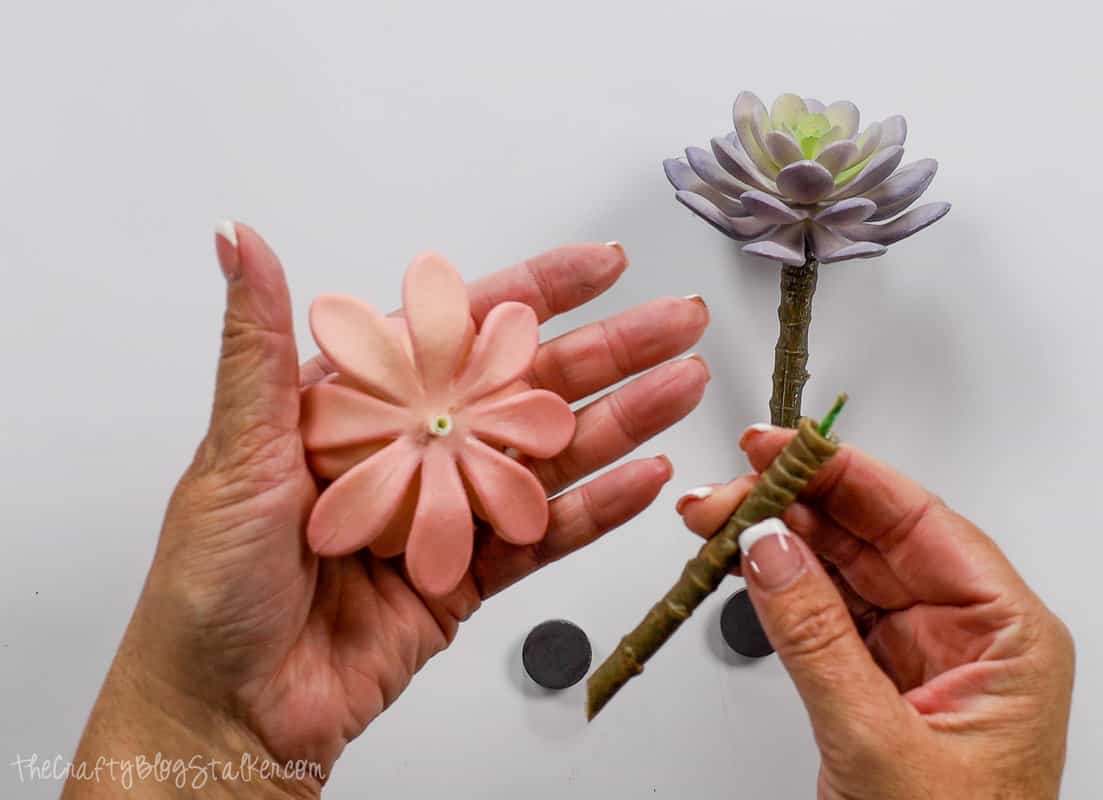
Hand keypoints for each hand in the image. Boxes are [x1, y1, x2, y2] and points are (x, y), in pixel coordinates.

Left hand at [67, 224, 709, 796]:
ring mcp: (450, 511)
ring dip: (622, 420)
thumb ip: (260, 344)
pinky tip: (646, 476)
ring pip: (550, 456)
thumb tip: (241, 242)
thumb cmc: (210, 586)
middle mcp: (416, 449)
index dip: (537, 293)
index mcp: (363, 404)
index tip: (600, 265)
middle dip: (609, 350)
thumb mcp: (237, 451)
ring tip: (684, 385)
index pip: (462, 328)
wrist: (230, 710)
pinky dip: (598, 509)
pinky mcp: (469, 575)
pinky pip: (545, 535)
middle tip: (676, 322)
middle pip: (527, 388)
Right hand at [677, 426, 1073, 799]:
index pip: (921, 522)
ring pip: (843, 570)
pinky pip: (825, 612)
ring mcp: (919, 657)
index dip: (847, 474)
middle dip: (796, 505)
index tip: (785, 447)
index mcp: (1008, 635)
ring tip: (719, 519)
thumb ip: (815, 636)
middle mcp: (967, 635)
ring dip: (778, 542)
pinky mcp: (878, 681)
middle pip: (875, 537)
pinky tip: (743, 564)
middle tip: (731, 485)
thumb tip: (767, 549)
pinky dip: (779, 588)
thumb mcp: (878, 741)